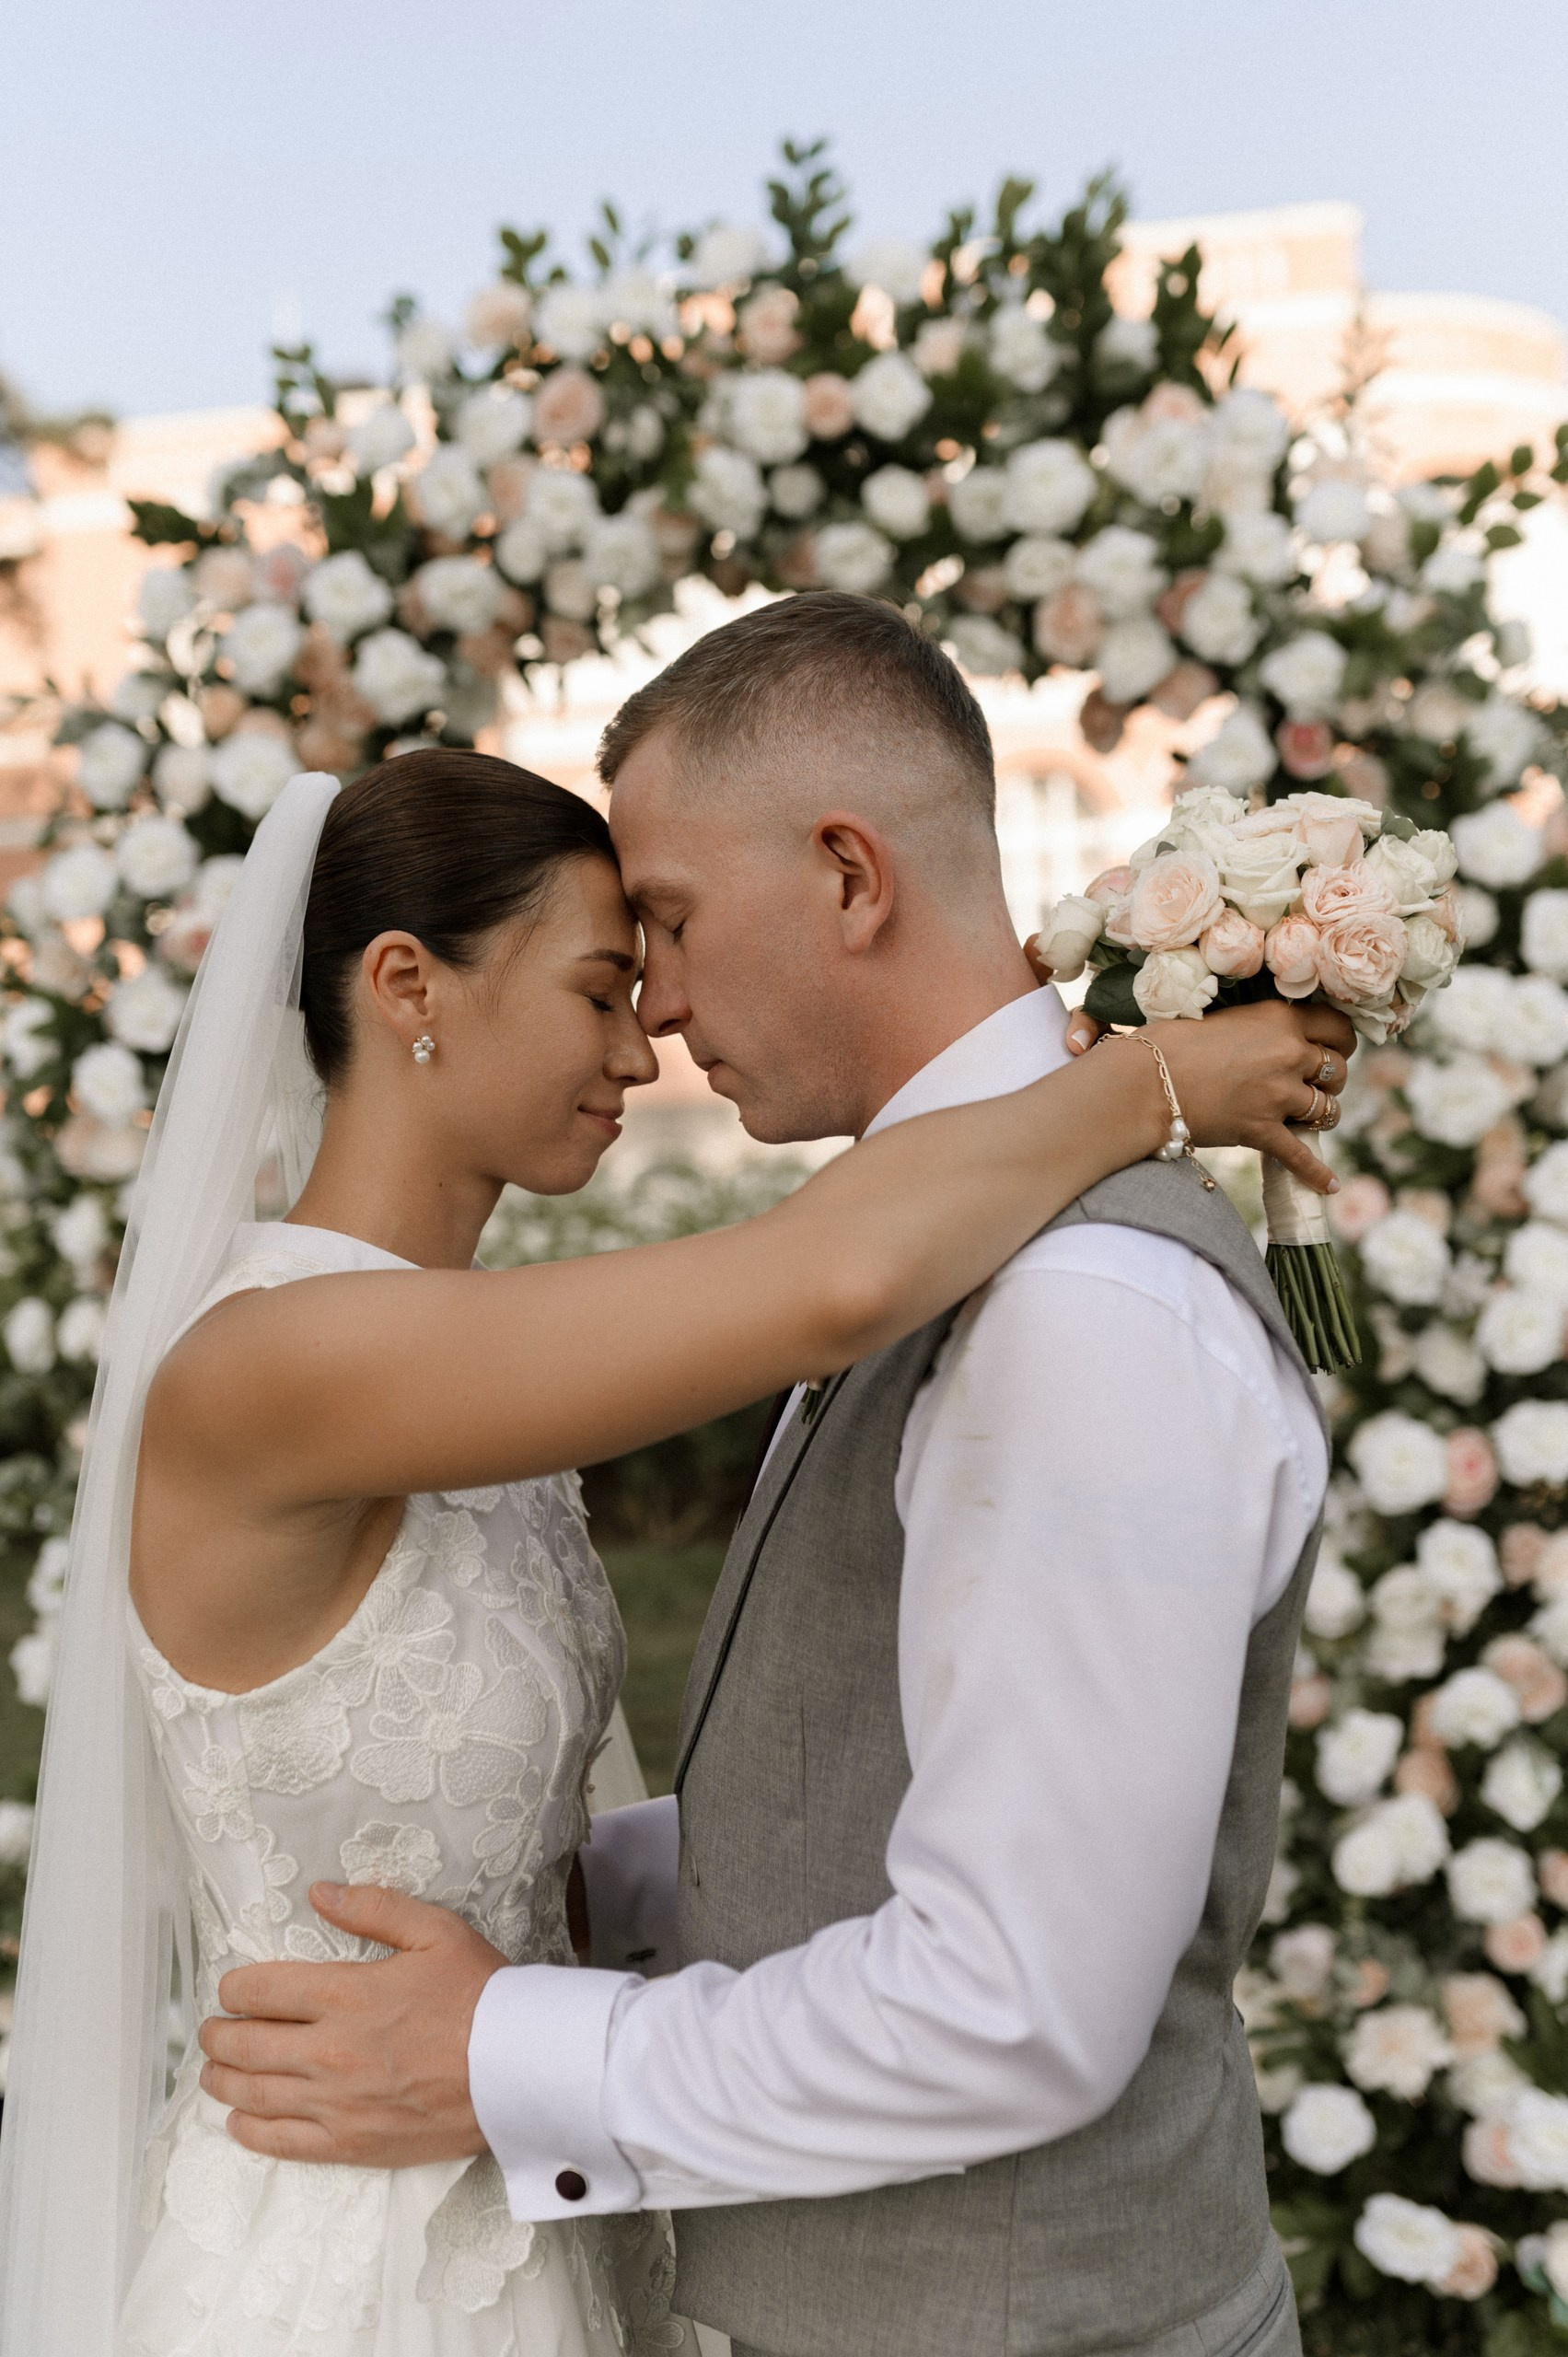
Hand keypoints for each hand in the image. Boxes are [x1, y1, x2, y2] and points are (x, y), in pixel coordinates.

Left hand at [199, 1882, 506, 2165]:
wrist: (518, 2068)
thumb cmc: (480, 1995)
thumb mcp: (435, 1930)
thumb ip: (374, 1908)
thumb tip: (320, 1893)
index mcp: (344, 1994)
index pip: (260, 1990)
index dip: (234, 1988)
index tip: (232, 1989)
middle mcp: (328, 2051)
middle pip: (245, 2045)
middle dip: (218, 2034)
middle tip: (213, 2030)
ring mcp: (335, 2103)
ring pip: (253, 2095)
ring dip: (223, 2081)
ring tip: (215, 2070)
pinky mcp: (350, 2143)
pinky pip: (281, 2143)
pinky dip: (250, 2132)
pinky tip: (239, 2123)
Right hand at [1136, 1000, 1354, 1191]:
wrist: (1144, 1080)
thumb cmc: (1172, 1043)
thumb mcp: (1228, 1018)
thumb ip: (1262, 1026)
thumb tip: (1277, 1037)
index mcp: (1280, 1019)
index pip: (1336, 1026)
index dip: (1340, 1040)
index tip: (1334, 1048)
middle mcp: (1287, 1054)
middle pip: (1337, 1070)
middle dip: (1331, 1079)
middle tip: (1315, 1084)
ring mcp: (1277, 1095)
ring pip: (1327, 1109)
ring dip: (1321, 1114)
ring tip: (1308, 1116)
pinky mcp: (1262, 1130)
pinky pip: (1300, 1155)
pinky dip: (1316, 1173)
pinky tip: (1329, 1185)